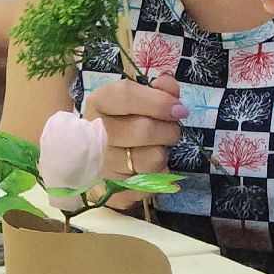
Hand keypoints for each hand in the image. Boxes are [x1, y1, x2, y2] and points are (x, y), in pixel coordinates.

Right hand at [82, 75, 185, 207]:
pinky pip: (150, 182)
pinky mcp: (111, 190)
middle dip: (169, 129)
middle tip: (172, 130)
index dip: (158, 101)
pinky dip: (158, 173)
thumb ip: (159, 89)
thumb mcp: (139, 98)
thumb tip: (168, 83)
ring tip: (159, 146)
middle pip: (143, 130)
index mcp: (99, 102)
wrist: (100, 156)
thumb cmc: (125, 121)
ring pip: (150, 159)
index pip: (126, 96)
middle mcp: (94, 133)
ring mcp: (100, 164)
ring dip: (164, 152)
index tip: (179, 109)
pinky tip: (150, 165)